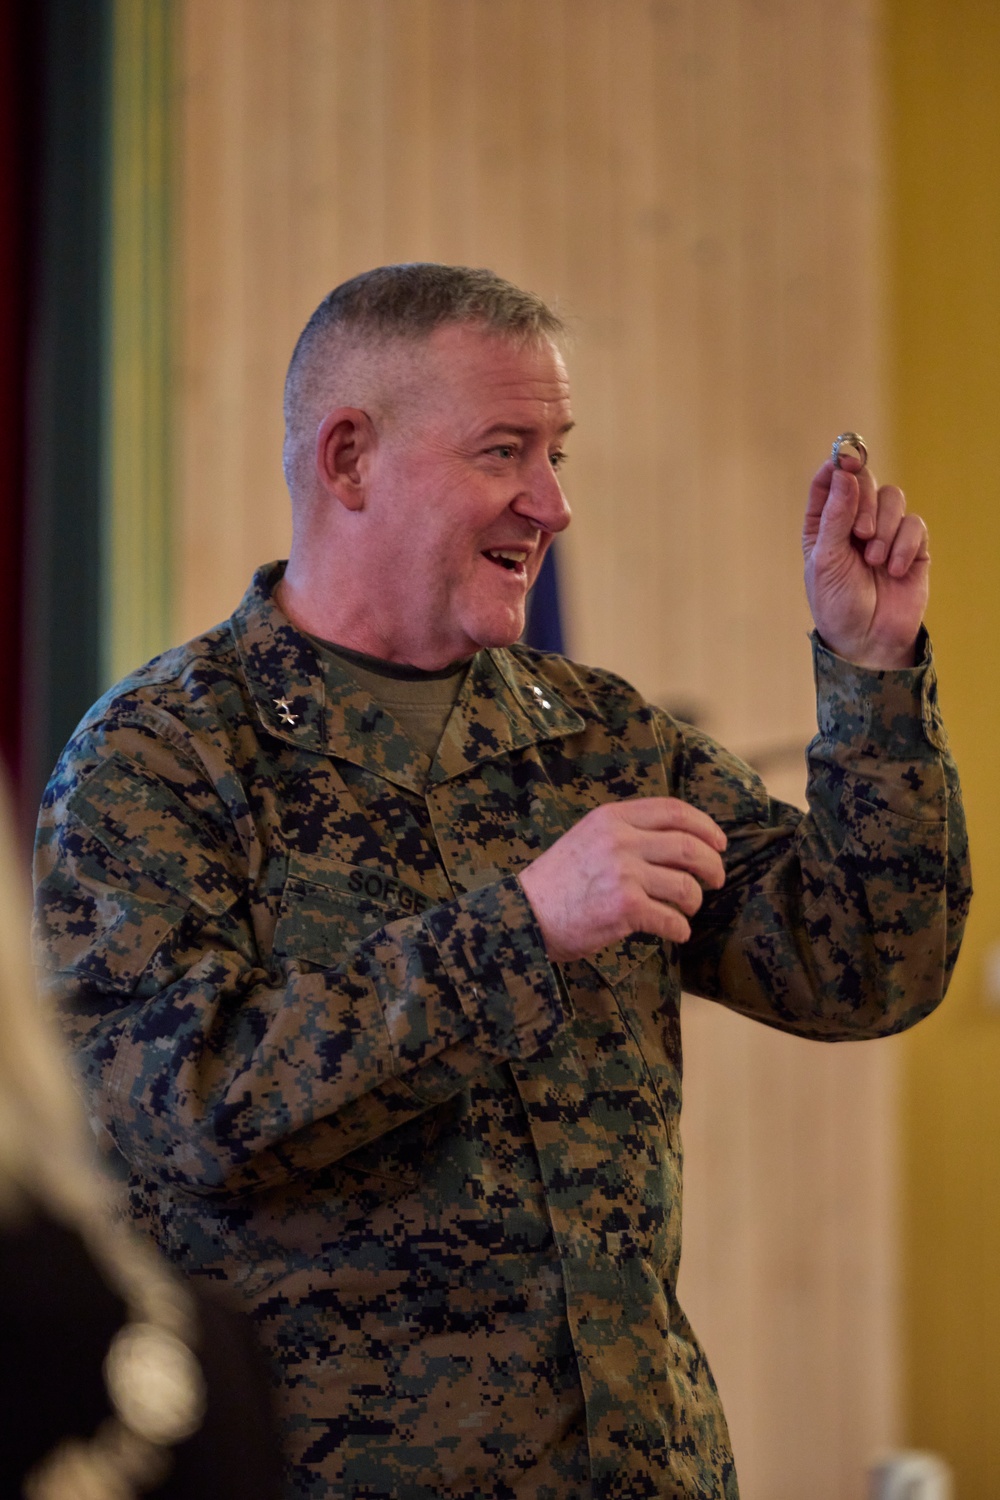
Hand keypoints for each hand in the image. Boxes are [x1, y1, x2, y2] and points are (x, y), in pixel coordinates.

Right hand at [518, 798, 726, 962]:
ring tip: (687, 909)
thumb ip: (626, 832)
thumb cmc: (558, 881)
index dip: (706, 826)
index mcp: (612, 817)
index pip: (674, 810)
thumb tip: (678, 842)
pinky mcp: (625, 908)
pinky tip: (675, 932)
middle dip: (712, 866)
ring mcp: (623, 873)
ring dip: (694, 901)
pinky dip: (680, 929)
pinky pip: (671, 919)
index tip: (719, 843)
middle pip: (689, 847)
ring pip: (686, 886)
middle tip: (715, 880)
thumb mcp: (588, 837)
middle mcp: (620, 840)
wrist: (524, 914)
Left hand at [802, 450, 928, 667]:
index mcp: (824, 522)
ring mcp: (884, 532)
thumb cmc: (838, 604)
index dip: (838, 465)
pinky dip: (904, 545)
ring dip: (885, 528)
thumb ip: (835, 515)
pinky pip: (915, 524)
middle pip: (864, 480)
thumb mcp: (826, 560)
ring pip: (893, 497)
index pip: (830, 479)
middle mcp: (853, 521)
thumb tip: (844, 472)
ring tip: (873, 561)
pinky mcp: (912, 546)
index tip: (846, 461)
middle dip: (864, 502)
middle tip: (860, 533)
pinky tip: (894, 570)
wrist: (867, 641)